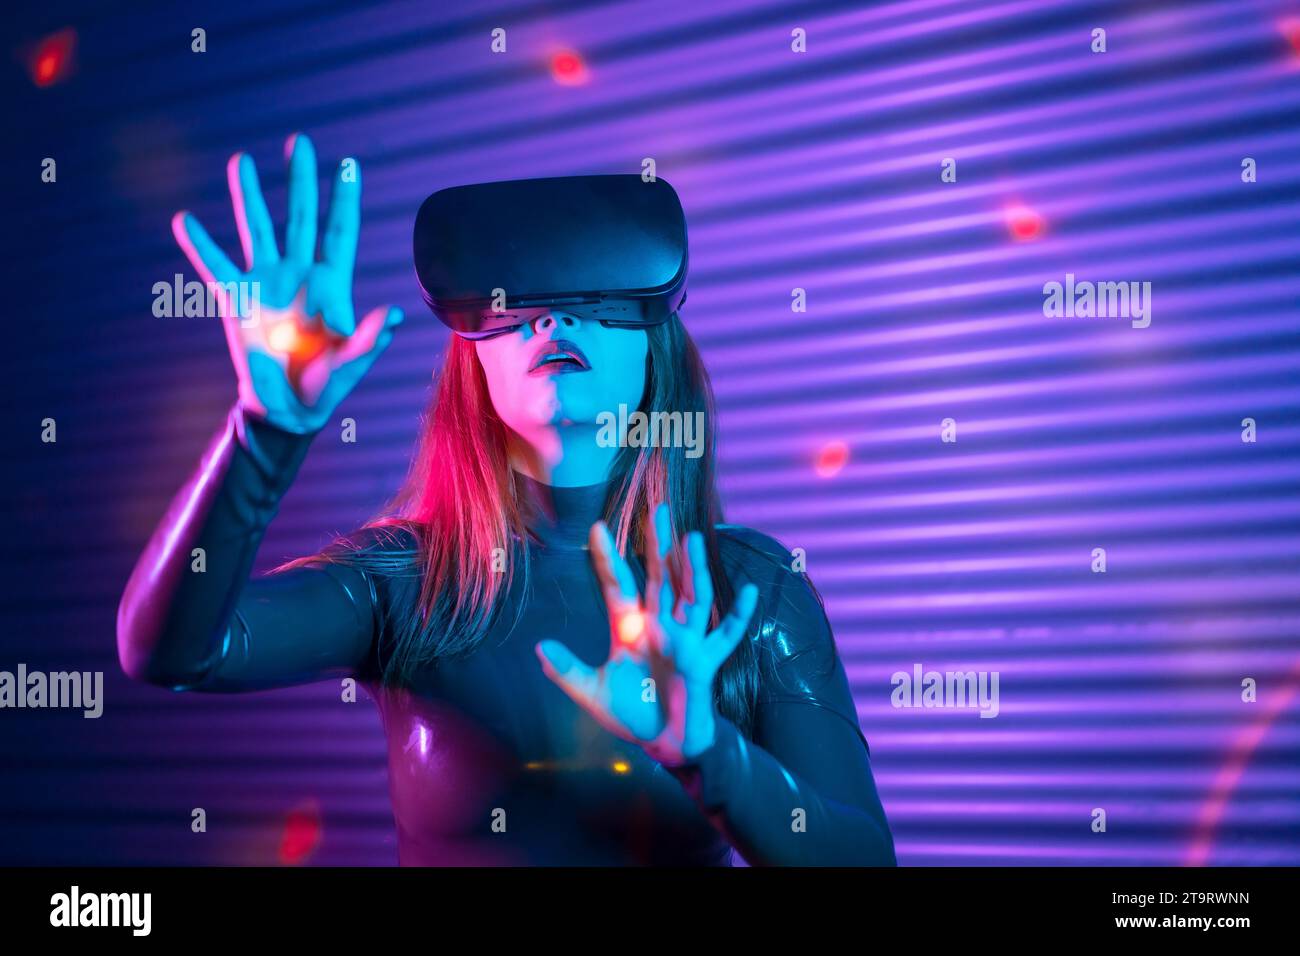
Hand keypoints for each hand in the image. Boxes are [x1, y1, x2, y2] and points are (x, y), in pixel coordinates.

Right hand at [172, 132, 402, 433]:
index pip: (340, 232)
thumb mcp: (351, 364)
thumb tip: (394, 314)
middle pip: (300, 217)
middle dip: (300, 181)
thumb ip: (368, 339)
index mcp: (332, 285)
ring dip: (247, 196)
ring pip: (257, 229)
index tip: (349, 163)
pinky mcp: (237, 300)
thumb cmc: (326, 387)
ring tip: (240, 161)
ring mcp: (267, 283)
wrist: (286, 410)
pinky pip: (215, 266)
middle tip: (298, 142)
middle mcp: (299, 275)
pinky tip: (184, 220)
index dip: (344, 199)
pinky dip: (200, 245)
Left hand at [536, 503, 759, 765]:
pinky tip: (749, 591)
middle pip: (660, 578)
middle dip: (659, 545)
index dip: (607, 559)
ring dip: (693, 568)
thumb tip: (539, 647)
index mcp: (630, 629)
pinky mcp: (705, 661)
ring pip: (692, 596)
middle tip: (658, 509)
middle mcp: (659, 626)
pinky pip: (725, 636)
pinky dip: (738, 616)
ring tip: (692, 536)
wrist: (664, 743)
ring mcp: (685, 641)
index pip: (618, 586)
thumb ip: (567, 671)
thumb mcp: (593, 693)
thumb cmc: (633, 712)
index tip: (596, 528)